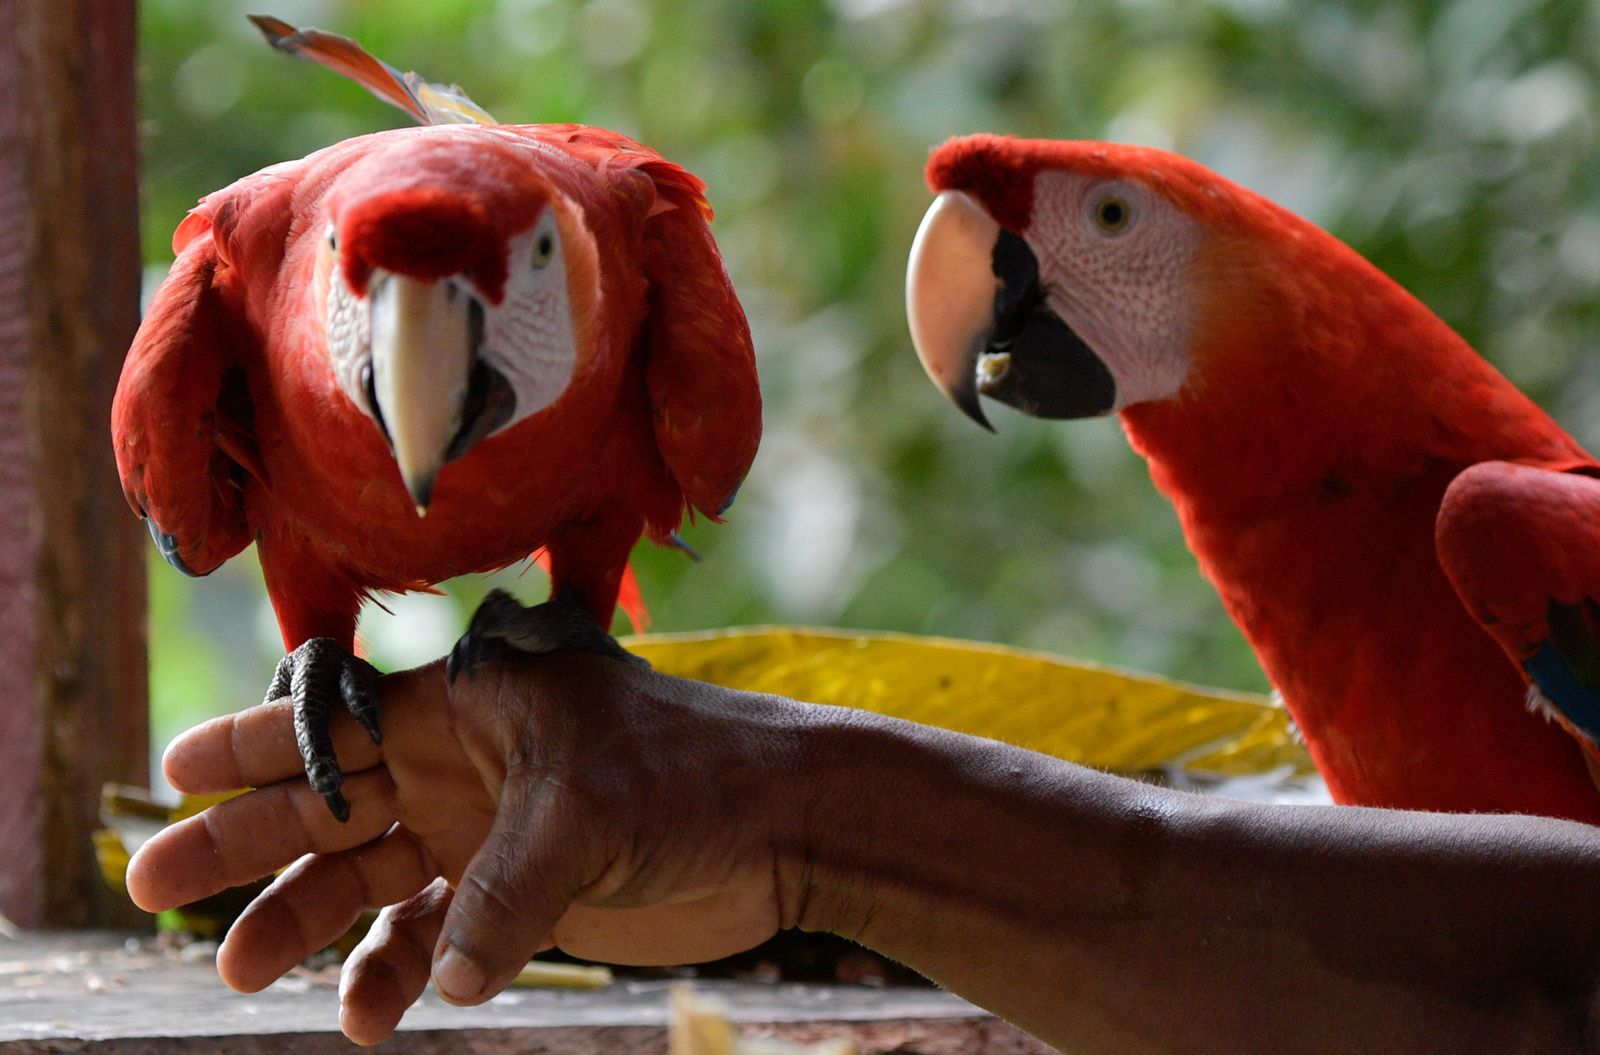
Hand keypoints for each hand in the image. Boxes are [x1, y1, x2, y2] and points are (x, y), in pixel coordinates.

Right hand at [126, 653, 818, 1044]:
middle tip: (154, 884)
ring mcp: (485, 832)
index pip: (341, 720)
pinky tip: (369, 1020)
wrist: (778, 824)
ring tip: (242, 973)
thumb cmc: (689, 775)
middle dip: (245, 842)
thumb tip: (440, 983)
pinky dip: (397, 977)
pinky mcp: (517, 897)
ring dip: (307, 924)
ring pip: (368, 881)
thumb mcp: (586, 814)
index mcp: (468, 705)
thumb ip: (503, 895)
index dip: (257, 744)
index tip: (178, 768)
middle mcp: (462, 765)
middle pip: (330, 804)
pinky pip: (431, 938)